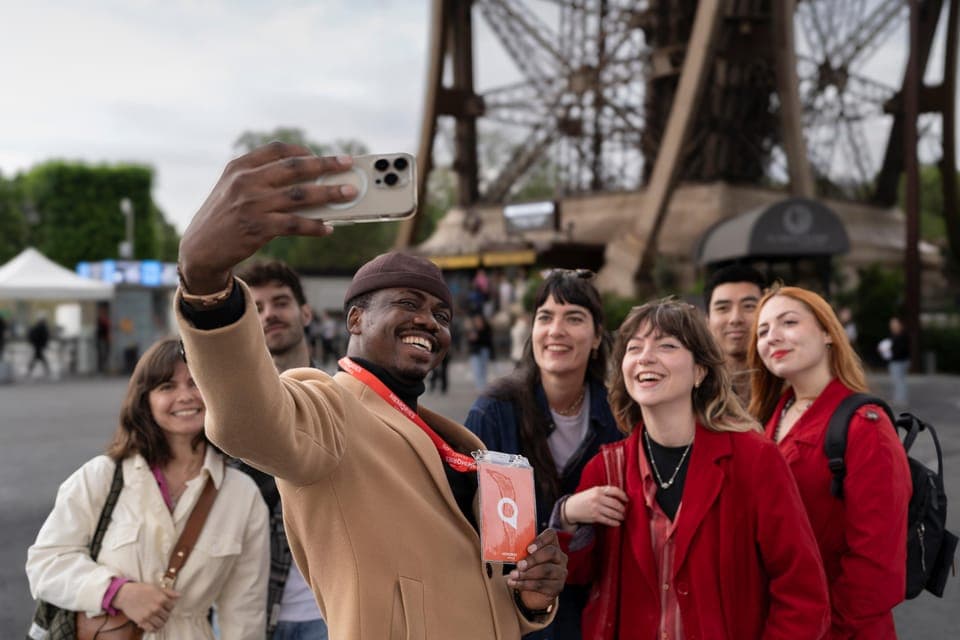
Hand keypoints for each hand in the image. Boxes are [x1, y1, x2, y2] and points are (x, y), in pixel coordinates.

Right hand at [112, 581, 179, 632]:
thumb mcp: (156, 588)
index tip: (165, 606)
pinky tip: (153, 625)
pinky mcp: (142, 621)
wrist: (126, 594)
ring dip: (161, 622)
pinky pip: (152, 629)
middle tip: (161, 613)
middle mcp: (157, 608)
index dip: (169, 607)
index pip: (172, 607)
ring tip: (158, 619)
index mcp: (162, 599)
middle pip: (167, 616)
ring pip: (161, 624)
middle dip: (165, 615)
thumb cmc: (141, 589)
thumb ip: (168, 592)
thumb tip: (179, 595)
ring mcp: (149, 615)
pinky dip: (154, 629)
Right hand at [178, 142, 356, 293]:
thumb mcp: (231, 190)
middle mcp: (246, 181)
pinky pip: (295, 224)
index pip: (276, 150)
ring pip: (300, 195)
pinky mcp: (258, 228)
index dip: (301, 150)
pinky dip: (315, 226)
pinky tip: (327, 228)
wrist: (199, 249)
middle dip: (325, 164)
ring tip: (349, 194)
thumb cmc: (222, 218)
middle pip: (294, 167)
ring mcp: (252, 204)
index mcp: (239, 167)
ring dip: (329, 194)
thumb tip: (307, 183)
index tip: (318, 154)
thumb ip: (259, 180)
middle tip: (346, 162)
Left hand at [507, 529, 566, 612]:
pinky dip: (525, 584)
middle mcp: (560, 557)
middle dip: (533, 558)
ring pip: (546, 570)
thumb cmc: (529, 569)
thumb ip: (523, 552)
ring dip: (527, 573)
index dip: (541, 540)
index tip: (528, 549)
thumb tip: (508, 547)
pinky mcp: (557, 587)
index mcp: (552, 545)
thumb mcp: (527, 558)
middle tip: (519, 565)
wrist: (535, 592)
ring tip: (514, 575)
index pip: (551, 535)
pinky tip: (514, 583)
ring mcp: (561, 573)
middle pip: (551, 552)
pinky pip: (542, 585)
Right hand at [564, 485, 627, 527]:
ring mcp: (596, 508)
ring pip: (613, 513)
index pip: (615, 490)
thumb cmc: (583, 499)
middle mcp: (597, 498)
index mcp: (598, 490)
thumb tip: (620, 498)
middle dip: (622, 508)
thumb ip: (604, 492)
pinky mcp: (594, 517)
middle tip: (624, 511)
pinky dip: (615, 522)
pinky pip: (608, 520)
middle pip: (616, 503)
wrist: (571, 508)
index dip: (623, 495)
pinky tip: (617, 523)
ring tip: (622, 517)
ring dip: (620, 516)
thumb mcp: (592, 491)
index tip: (627, 500)